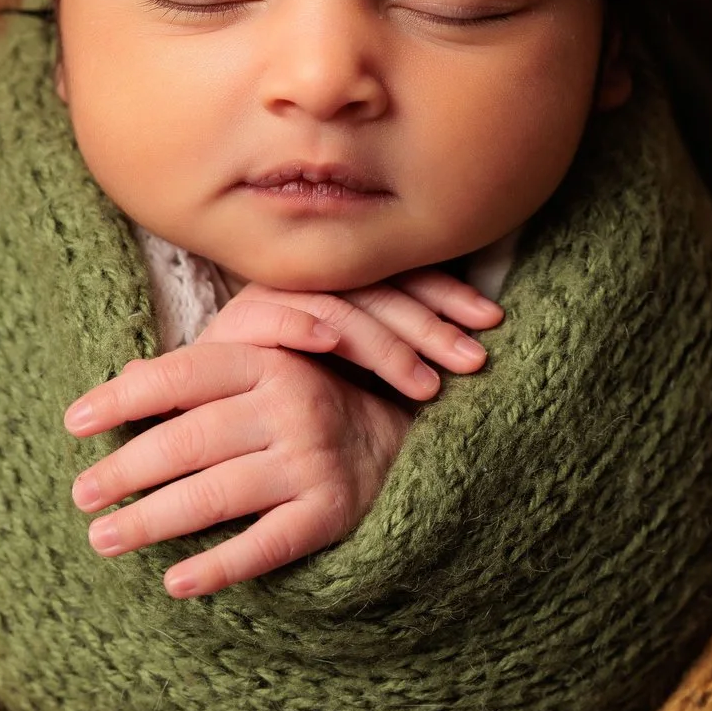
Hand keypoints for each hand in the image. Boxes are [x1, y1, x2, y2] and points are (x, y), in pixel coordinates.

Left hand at [62, 270, 502, 597]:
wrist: (415, 434)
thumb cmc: (319, 397)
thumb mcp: (267, 366)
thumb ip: (200, 373)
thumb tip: (125, 377)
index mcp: (267, 361)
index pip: (180, 376)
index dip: (123, 399)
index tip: (74, 423)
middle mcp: (290, 404)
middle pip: (189, 439)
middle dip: (127, 469)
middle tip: (81, 495)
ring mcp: (312, 459)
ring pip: (217, 493)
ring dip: (153, 519)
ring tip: (104, 539)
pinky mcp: (332, 510)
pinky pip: (266, 544)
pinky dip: (220, 566)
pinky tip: (177, 583)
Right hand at [197, 269, 502, 398]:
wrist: (220, 436)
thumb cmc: (309, 418)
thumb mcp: (373, 391)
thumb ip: (409, 365)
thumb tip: (482, 353)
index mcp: (344, 287)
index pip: (402, 273)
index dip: (448, 293)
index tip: (491, 322)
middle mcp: (308, 285)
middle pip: (377, 287)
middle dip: (430, 323)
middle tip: (473, 359)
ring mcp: (268, 303)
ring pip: (336, 305)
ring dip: (384, 343)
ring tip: (423, 384)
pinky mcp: (229, 331)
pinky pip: (268, 317)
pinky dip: (300, 326)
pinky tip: (332, 345)